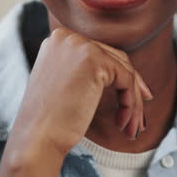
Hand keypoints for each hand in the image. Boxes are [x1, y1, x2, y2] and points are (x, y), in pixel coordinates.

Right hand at [10, 27, 153, 159]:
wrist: (37, 139)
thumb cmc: (49, 122)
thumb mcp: (64, 85)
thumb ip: (84, 71)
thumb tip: (122, 72)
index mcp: (57, 41)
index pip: (100, 53)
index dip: (120, 76)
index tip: (136, 97)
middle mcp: (67, 37)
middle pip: (115, 59)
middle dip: (132, 89)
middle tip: (139, 117)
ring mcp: (80, 45)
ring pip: (124, 71)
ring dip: (133, 102)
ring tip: (132, 128)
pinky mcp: (95, 59)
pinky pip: (126, 80)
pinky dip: (131, 103)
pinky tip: (123, 123)